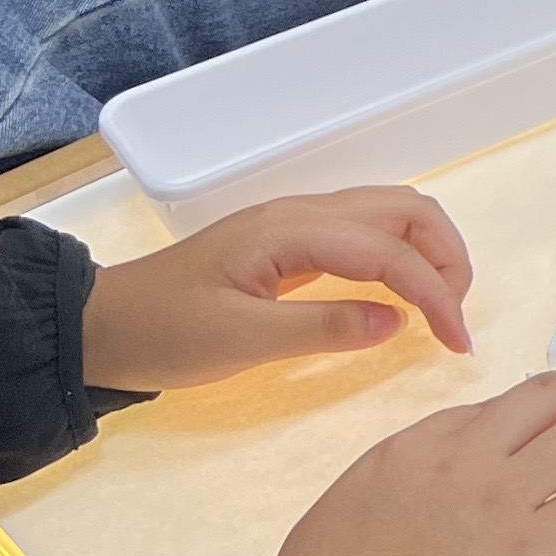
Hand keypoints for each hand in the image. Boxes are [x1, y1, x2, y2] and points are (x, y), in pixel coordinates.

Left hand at [80, 190, 475, 393]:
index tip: (457, 345)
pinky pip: (366, 231)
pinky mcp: (290, 241)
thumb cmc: (162, 335)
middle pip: (406, 209)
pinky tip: (398, 296)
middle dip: (446, 259)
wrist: (98, 326)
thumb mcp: (237, 341)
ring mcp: (296, 222)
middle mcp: (302, 213)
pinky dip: (401, 255)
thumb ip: (321, 328)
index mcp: (291, 231)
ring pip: (390, 213)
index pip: (390, 252)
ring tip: (437, 308)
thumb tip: (396, 322)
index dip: (435, 295)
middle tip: (454, 320)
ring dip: (428, 252)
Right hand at [250, 370, 555, 555]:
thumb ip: (393, 480)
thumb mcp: (343, 507)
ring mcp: (503, 498)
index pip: (488, 409)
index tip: (545, 413)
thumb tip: (423, 483)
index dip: (526, 409)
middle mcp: (464, 458)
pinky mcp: (533, 546)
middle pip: (543, 400)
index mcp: (411, 446)